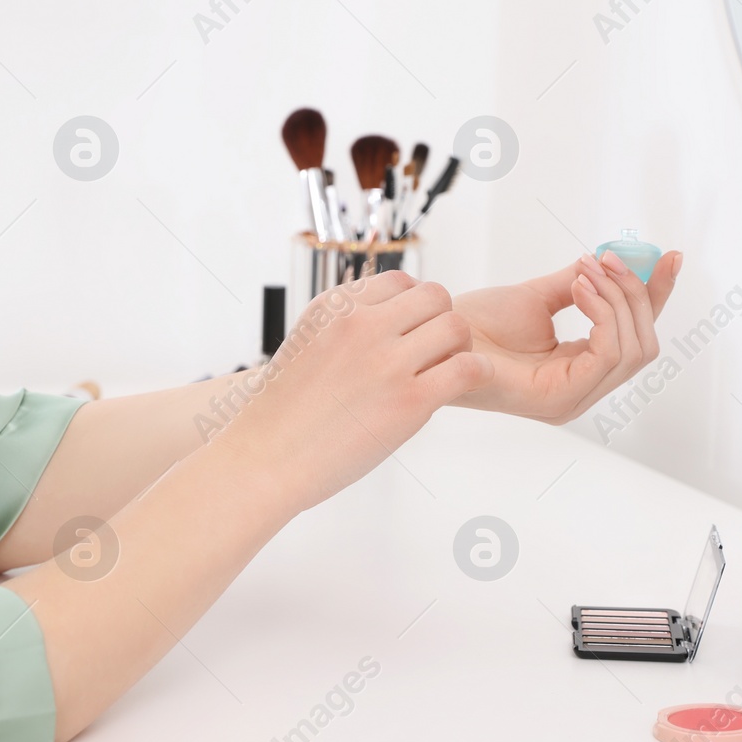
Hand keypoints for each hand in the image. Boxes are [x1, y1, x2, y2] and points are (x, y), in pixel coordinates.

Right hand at [211, 271, 492, 511]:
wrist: (263, 459)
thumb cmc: (281, 413)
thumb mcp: (306, 344)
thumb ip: (343, 325)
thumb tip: (385, 318)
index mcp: (335, 307)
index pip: (399, 282)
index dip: (413, 307)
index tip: (410, 332)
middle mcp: (361, 325)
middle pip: (434, 297)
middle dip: (440, 321)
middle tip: (436, 352)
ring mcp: (386, 362)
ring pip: (456, 327)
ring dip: (460, 346)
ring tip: (448, 369)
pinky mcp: (409, 402)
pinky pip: (467, 368)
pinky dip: (478, 372)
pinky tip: (468, 383)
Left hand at [450, 250, 681, 423]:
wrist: (436, 334)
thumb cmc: (475, 324)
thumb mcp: (538, 298)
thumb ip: (579, 285)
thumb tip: (614, 260)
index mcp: (579, 372)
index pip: (636, 337)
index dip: (656, 296)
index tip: (670, 256)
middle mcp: (582, 392)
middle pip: (644, 344)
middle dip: (636, 293)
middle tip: (609, 257)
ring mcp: (572, 401)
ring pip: (633, 348)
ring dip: (617, 298)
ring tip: (587, 269)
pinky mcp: (559, 400)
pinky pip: (608, 353)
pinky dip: (603, 312)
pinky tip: (579, 287)